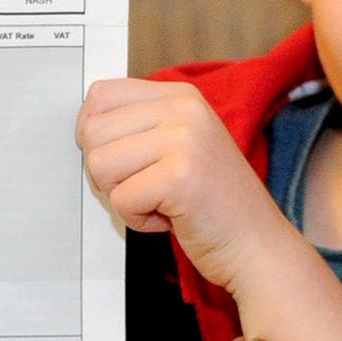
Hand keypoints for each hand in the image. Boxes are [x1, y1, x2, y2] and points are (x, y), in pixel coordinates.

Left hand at [76, 78, 290, 293]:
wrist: (257, 245)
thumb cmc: (211, 203)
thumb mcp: (179, 144)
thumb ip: (139, 126)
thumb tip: (84, 126)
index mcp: (180, 96)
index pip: (101, 95)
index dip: (95, 134)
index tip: (122, 160)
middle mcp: (184, 109)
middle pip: (93, 132)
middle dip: (107, 172)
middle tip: (146, 187)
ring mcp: (184, 140)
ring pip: (99, 165)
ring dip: (121, 196)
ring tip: (160, 201)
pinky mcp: (180, 177)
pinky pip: (120, 199)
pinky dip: (137, 220)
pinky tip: (170, 218)